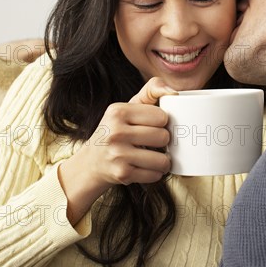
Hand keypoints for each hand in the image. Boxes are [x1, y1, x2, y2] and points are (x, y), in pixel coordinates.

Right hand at [58, 78, 176, 224]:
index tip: (152, 125)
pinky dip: (155, 173)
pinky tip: (145, 167)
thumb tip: (173, 92)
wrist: (92, 162)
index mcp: (118, 111)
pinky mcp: (123, 174)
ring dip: (162, 160)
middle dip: (162, 141)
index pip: (161, 116)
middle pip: (163, 137)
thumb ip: (150, 92)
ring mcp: (118, 154)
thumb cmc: (116, 131)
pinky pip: (155, 175)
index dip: (161, 122)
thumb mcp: (127, 107)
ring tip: (153, 156)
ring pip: (162, 159)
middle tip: (152, 142)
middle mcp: (115, 132)